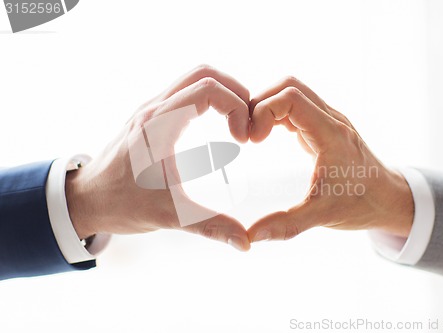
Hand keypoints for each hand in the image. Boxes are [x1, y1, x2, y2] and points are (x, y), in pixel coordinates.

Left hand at [65, 65, 250, 250]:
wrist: (86, 200)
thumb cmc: (122, 205)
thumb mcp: (169, 217)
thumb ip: (209, 226)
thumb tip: (244, 242)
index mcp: (158, 125)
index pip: (207, 89)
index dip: (236, 106)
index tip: (243, 138)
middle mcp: (154, 109)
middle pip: (203, 73)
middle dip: (235, 92)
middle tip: (248, 122)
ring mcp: (151, 109)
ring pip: (194, 78)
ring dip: (222, 92)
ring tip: (238, 122)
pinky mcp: (151, 115)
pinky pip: (185, 91)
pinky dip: (209, 98)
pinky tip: (219, 125)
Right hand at [248, 77, 413, 241]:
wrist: (388, 199)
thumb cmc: (360, 205)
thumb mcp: (322, 217)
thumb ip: (286, 226)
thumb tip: (251, 236)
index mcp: (331, 135)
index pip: (291, 97)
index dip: (263, 111)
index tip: (252, 141)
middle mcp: (331, 120)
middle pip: (289, 86)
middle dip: (260, 103)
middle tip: (248, 134)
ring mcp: (329, 120)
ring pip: (293, 91)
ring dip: (267, 105)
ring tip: (254, 134)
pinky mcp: (324, 125)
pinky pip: (296, 104)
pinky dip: (276, 112)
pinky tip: (266, 135)